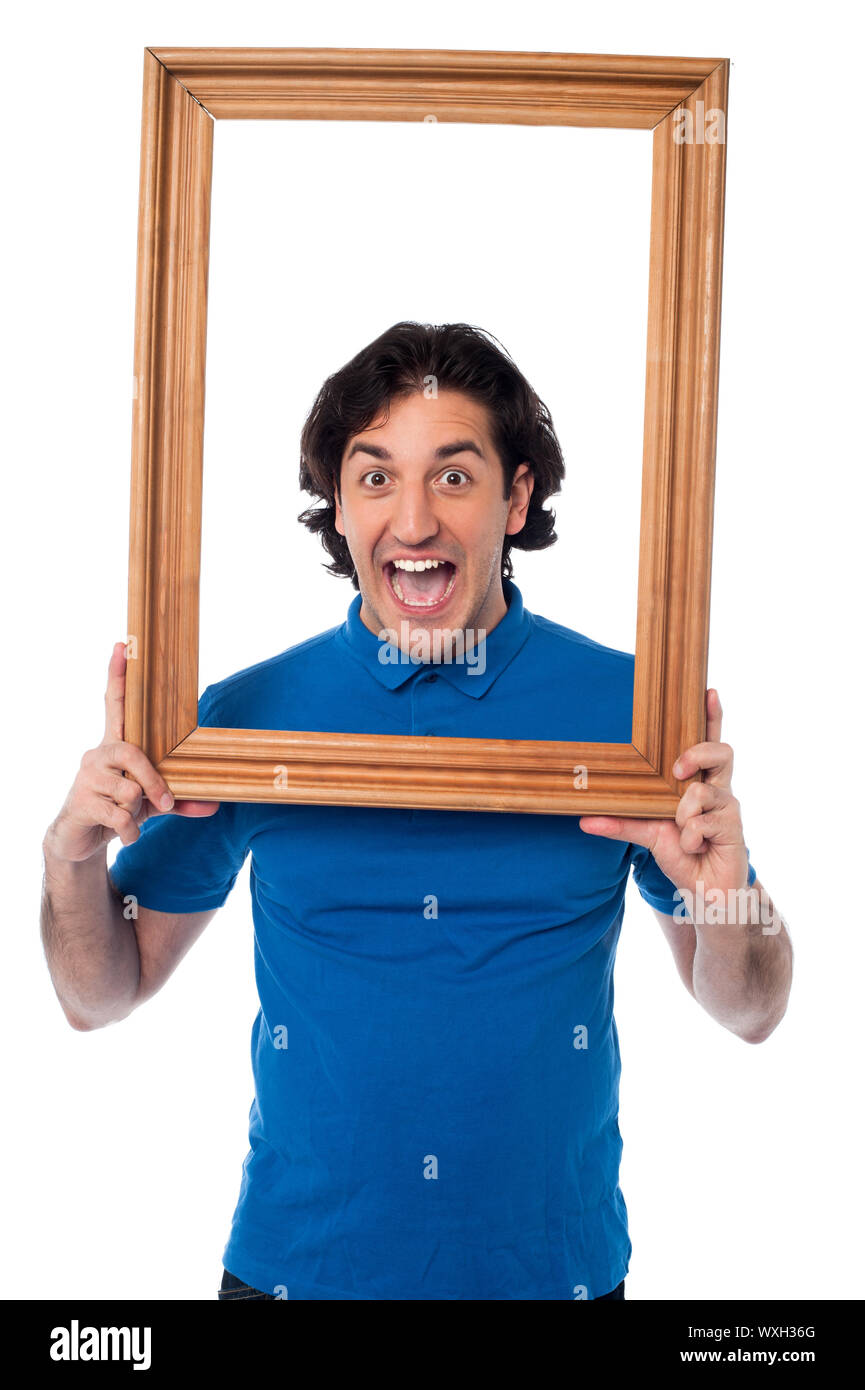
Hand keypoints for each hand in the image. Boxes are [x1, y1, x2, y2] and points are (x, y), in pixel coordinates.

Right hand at [44, 642, 219, 862]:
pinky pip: (119, 816)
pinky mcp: (81, 802)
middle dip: (154, 782)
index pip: (115, 704)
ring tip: (131, 819)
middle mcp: (97, 754)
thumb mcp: (153, 804)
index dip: (118, 675)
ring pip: (128, 790)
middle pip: (132, 754)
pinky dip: (130, 831)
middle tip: (165, 803)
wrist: (78, 838)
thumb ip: (182, 800)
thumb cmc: (117, 809)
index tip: (122, 645)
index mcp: (115, 746)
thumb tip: (216, 804)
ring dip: (138, 812)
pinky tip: (125, 834)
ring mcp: (86, 777)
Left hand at [579, 689, 748, 898]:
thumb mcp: (646, 834)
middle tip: (677, 769)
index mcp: (699, 782)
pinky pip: (702, 823)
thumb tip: (582, 820)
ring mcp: (728, 806)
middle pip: (721, 751)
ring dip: (684, 816)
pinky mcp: (734, 827)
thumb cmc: (681, 855)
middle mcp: (718, 789)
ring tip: (683, 834)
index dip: (712, 717)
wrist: (705, 892)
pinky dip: (690, 838)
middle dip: (697, 753)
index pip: (709, 743)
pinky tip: (694, 849)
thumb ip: (619, 822)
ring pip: (702, 793)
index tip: (708, 691)